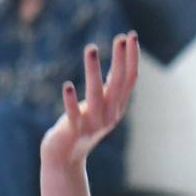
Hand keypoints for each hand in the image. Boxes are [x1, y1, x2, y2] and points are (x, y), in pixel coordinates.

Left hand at [41, 33, 138, 168]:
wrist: (64, 159)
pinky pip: (73, 115)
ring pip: (95, 95)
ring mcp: (92, 124)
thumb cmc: (80, 127)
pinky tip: (67, 86)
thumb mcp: (100, 107)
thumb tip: (119, 65)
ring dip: (93, 71)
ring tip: (91, 50)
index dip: (131, 58)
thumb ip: (109, 90)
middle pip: (117, 84)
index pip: (129, 79)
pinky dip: (71, 101)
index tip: (131, 35)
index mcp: (117, 107)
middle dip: (120, 60)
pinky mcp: (74, 131)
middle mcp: (109, 115)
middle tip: (120, 38)